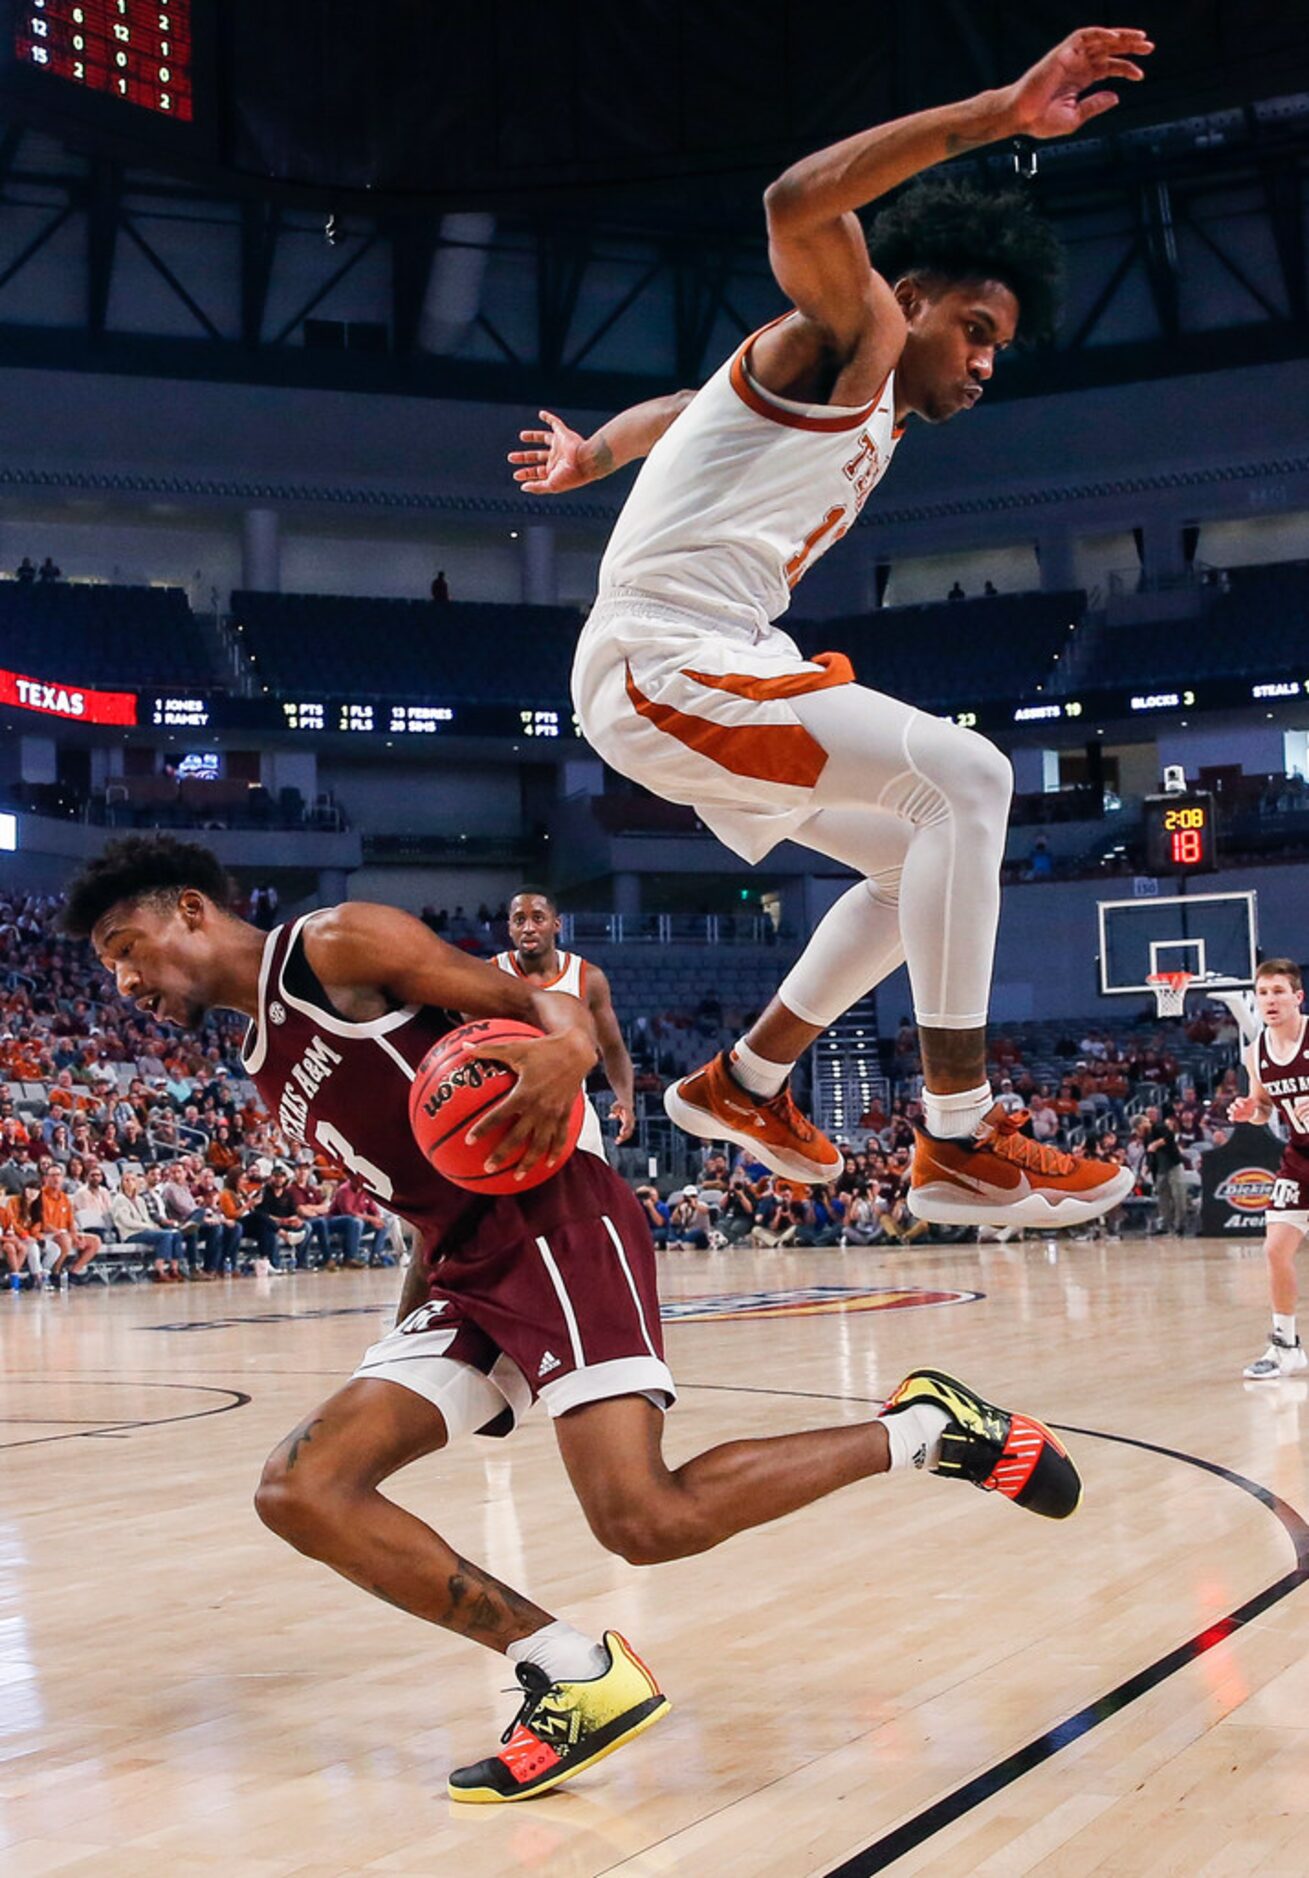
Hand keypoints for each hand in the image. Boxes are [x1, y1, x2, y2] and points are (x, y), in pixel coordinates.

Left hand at [467, 1034, 592, 1174]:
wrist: (577, 1051)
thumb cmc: (542, 1048)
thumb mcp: (515, 1047)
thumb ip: (488, 1050)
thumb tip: (464, 1048)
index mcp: (524, 1093)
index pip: (499, 1115)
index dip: (483, 1129)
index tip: (469, 1141)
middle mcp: (538, 1108)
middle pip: (517, 1137)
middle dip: (502, 1154)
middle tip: (488, 1166)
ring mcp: (553, 1114)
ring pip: (540, 1144)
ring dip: (528, 1162)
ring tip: (517, 1176)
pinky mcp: (565, 1114)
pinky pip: (560, 1137)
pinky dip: (555, 1152)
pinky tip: (548, 1163)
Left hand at [507, 410, 590, 493]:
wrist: (586, 461)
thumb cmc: (571, 476)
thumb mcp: (552, 485)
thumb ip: (538, 487)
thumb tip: (523, 488)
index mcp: (555, 471)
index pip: (537, 472)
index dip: (526, 474)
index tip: (516, 476)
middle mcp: (557, 458)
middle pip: (537, 456)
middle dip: (524, 457)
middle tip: (511, 457)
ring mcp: (560, 445)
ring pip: (544, 439)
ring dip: (533, 437)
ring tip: (522, 436)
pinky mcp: (564, 434)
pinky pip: (556, 423)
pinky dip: (549, 418)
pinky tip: (541, 414)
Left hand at [611, 1101, 635, 1144]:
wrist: (626, 1104)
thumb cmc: (620, 1104)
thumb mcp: (616, 1105)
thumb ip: (614, 1109)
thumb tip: (611, 1115)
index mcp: (629, 1115)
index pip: (627, 1123)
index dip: (625, 1128)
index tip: (621, 1133)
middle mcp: (631, 1120)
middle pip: (629, 1130)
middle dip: (624, 1136)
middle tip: (617, 1140)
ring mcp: (631, 1124)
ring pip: (629, 1133)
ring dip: (623, 1138)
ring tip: (616, 1142)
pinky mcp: (629, 1127)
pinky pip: (627, 1134)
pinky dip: (623, 1138)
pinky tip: (617, 1141)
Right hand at [1003, 27, 1151, 139]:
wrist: (1021, 116)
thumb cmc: (1041, 120)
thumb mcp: (1076, 117)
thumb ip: (1096, 105)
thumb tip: (1116, 97)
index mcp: (1081, 79)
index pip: (1109, 67)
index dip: (1126, 69)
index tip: (1140, 74)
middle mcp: (1078, 65)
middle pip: (1109, 50)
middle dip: (1130, 47)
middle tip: (1149, 47)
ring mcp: (1071, 57)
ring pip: (1101, 39)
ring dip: (1121, 37)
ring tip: (1140, 39)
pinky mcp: (1063, 51)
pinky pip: (1085, 35)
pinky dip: (1100, 34)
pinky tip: (1114, 38)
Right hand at [1229, 1095, 1261, 1123]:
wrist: (1253, 1112)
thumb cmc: (1254, 1106)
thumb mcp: (1256, 1103)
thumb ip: (1257, 1102)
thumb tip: (1258, 1103)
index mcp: (1241, 1101)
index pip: (1238, 1100)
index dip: (1240, 1102)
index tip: (1244, 1106)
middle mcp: (1237, 1106)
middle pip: (1232, 1105)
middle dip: (1234, 1107)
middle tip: (1237, 1109)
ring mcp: (1235, 1111)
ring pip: (1229, 1110)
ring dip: (1230, 1111)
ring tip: (1233, 1114)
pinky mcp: (1235, 1116)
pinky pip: (1231, 1117)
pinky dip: (1231, 1118)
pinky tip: (1233, 1119)